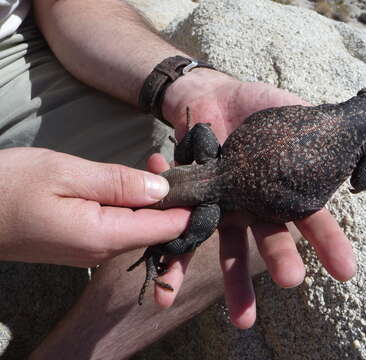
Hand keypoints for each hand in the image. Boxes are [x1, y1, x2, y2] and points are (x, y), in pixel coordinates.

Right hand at [0, 147, 190, 266]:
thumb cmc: (11, 186)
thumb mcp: (67, 174)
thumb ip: (119, 183)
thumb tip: (163, 190)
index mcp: (104, 236)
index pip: (167, 229)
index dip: (189, 206)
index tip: (202, 179)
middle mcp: (105, 251)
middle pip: (158, 230)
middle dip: (173, 197)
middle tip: (169, 160)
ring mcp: (94, 250)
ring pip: (141, 227)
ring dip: (153, 198)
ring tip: (154, 161)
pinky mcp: (85, 242)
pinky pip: (123, 226)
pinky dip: (134, 204)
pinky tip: (132, 181)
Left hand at [154, 69, 365, 327]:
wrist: (209, 96)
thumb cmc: (256, 106)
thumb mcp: (295, 114)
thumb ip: (329, 137)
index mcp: (281, 191)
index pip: (309, 220)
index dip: (328, 243)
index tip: (345, 269)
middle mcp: (254, 206)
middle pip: (269, 240)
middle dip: (280, 261)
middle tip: (292, 281)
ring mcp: (223, 207)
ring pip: (228, 248)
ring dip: (233, 282)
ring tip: (241, 318)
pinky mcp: (191, 202)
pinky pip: (181, 228)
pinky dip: (174, 253)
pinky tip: (166, 285)